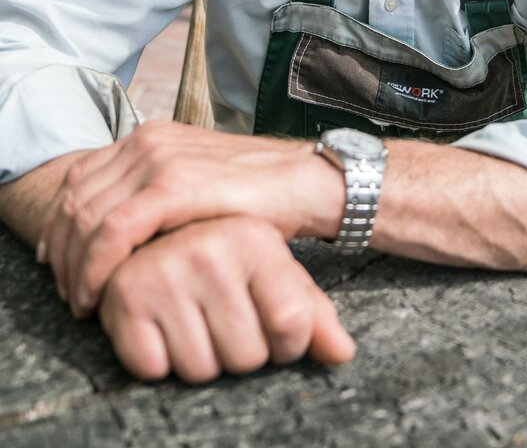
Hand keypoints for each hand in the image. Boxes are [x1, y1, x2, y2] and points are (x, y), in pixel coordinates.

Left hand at [38, 121, 342, 316]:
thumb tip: (113, 230)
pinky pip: (113, 231)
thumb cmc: (257, 195)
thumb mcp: (196, 184)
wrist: (307, 184)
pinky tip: (98, 293)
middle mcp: (149, 140)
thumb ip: (153, 195)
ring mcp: (161, 158)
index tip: (60, 267)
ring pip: (85, 218)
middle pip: (74, 200)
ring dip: (74, 266)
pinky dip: (96, 267)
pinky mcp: (175, 185)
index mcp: (150, 136)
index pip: (78, 180)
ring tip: (82, 301)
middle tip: (69, 293)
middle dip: (62, 253)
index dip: (58, 228)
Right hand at [98, 215, 354, 382]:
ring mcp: (164, 267)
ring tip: (192, 320)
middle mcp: (210, 247)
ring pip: (199, 369)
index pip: (292, 325)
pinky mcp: (122, 293)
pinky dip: (155, 361)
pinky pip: (152, 367)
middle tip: (224, 319)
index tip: (276, 330)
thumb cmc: (230, 255)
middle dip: (239, 353)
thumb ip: (315, 314)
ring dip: (197, 359)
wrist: (162, 219)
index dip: (288, 344)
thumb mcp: (279, 271)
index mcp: (254, 238)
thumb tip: (342, 354)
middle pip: (247, 356)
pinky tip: (159, 327)